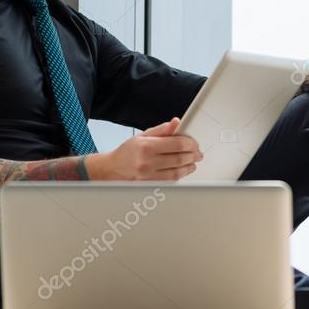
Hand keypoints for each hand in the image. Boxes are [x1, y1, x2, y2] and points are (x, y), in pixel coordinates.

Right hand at [87, 117, 203, 179]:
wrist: (110, 170)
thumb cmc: (127, 152)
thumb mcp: (142, 136)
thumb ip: (162, 130)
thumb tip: (177, 122)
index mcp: (146, 146)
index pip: (177, 143)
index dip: (191, 143)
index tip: (194, 143)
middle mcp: (147, 162)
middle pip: (179, 158)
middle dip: (193, 155)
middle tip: (198, 154)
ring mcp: (148, 176)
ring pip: (177, 172)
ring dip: (189, 167)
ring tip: (193, 162)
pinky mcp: (149, 186)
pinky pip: (170, 181)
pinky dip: (179, 175)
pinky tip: (183, 170)